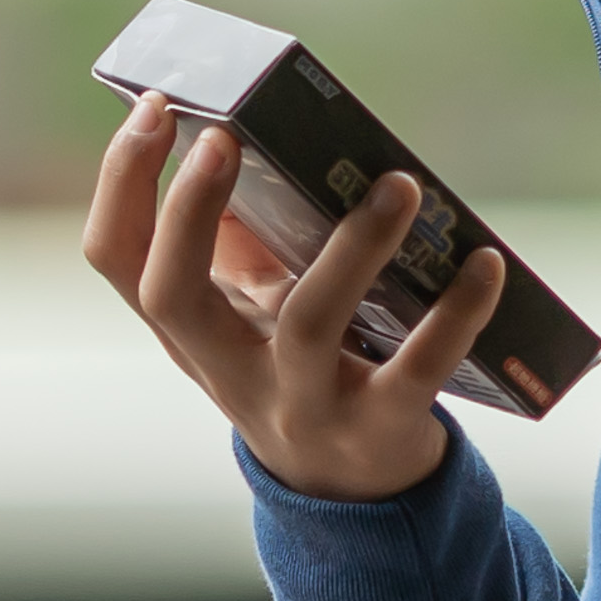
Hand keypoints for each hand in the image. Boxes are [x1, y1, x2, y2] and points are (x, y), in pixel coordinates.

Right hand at [83, 93, 508, 502]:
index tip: (153, 107)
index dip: (121, 183)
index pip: (116, 257)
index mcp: (190, 330)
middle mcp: (228, 372)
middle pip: (172, 296)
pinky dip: (455, 315)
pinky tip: (484, 264)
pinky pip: (415, 370)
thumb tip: (252, 132)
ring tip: (399, 185)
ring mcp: (300, 405)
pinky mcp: (376, 429)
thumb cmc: (302, 368)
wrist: (352, 494)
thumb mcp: (254, 314)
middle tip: (224, 137)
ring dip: (355, 247)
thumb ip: (242, 241)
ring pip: (307, 324)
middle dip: (189, 213)